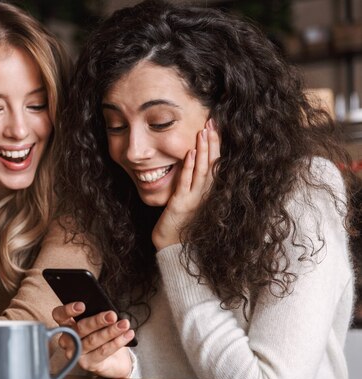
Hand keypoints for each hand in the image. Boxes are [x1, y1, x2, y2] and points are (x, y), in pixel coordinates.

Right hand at [52, 302, 133, 377]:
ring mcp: (76, 353)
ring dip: (111, 331)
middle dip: (98, 321)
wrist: (114, 360)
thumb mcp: (98, 324)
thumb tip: (107, 311)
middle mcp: (67, 340)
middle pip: (80, 328)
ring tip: (124, 324)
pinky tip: (127, 335)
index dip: (68, 310)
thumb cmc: (103, 336)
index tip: (82, 305)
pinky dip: (117, 342)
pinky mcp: (88, 364)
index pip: (59, 315)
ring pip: (93, 340)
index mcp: (67, 325)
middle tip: (112, 315)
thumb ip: (96, 316)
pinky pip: (103, 351)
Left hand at [152, 119, 220, 249]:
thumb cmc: (180, 224)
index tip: (217, 127)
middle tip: (213, 121)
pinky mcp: (181, 204)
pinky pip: (186, 183)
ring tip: (203, 131)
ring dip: (203, 150)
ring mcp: (194, 200)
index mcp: (208, 193)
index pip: (216, 164)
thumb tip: (193, 162)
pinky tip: (190, 153)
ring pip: (202, 170)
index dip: (216, 145)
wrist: (172, 247)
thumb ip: (193, 184)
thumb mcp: (189, 201)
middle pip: (213, 164)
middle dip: (212, 142)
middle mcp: (205, 195)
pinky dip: (189, 167)